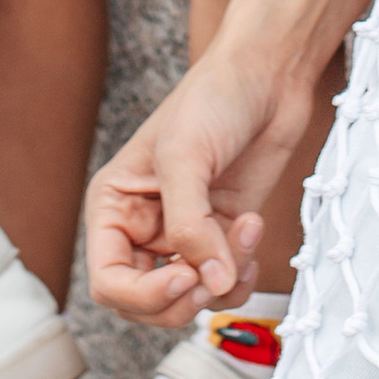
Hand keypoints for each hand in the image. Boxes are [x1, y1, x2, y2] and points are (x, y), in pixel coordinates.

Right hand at [85, 39, 317, 326]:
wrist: (268, 75)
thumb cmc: (214, 98)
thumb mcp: (186, 156)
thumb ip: (191, 226)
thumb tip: (210, 284)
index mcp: (114, 206)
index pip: (110, 282)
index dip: (142, 295)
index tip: (183, 278)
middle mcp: (143, 228)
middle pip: (146, 303)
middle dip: (185, 298)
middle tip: (215, 273)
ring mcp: (186, 235)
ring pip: (191, 300)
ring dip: (222, 283)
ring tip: (245, 234)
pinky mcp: (223, 236)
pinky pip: (224, 283)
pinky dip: (241, 273)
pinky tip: (253, 231)